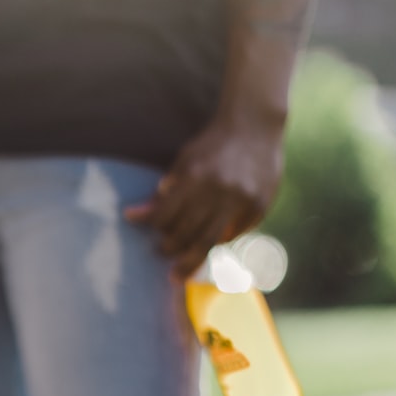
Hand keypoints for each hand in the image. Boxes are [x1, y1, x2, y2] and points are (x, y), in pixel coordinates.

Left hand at [125, 121, 283, 280]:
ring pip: (209, 243)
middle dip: (170, 248)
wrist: (255, 126)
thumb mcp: (185, 160)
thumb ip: (164, 191)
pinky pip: (232, 236)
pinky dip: (218, 240)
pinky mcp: (258, 208)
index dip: (152, 225)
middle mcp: (218, 191)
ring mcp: (241, 201)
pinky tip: (209, 241)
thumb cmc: (213, 145)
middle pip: (186, 235)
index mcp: (194, 177)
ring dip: (190, 259)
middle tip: (163, 252)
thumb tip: (137, 216)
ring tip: (179, 268)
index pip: (164, 216)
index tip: (146, 230)